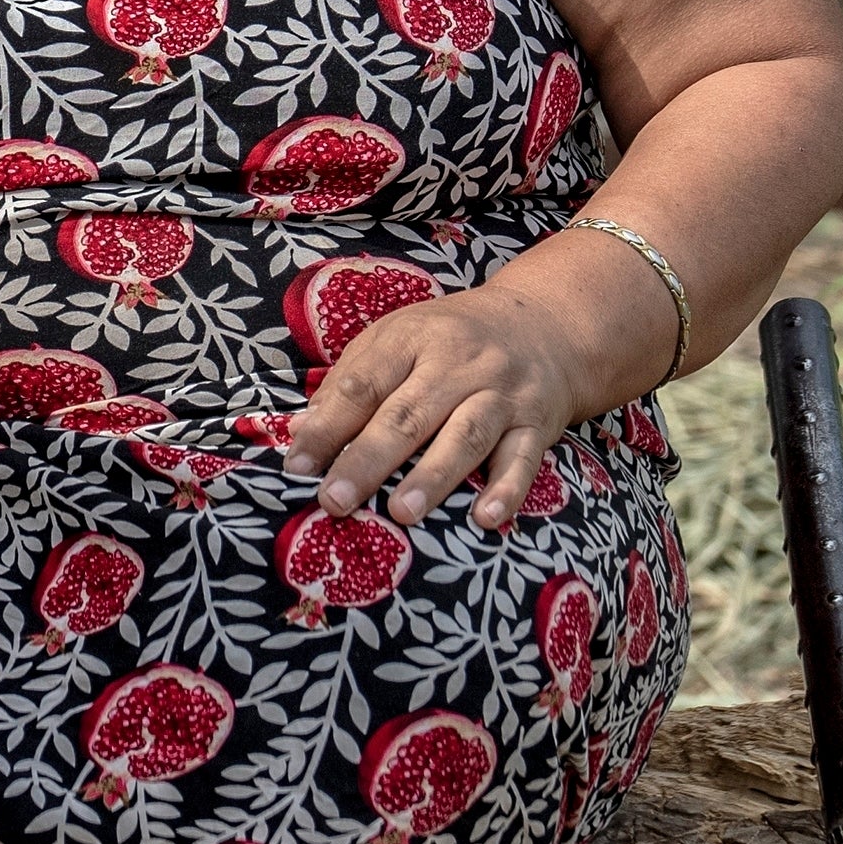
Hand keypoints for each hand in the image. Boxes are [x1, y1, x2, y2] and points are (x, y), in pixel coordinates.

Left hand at [281, 265, 644, 533]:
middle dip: (369, 459)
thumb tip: (304, 433)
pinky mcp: (536, 422)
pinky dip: (507, 490)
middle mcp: (458, 363)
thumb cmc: (453, 339)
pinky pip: (522, 458)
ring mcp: (500, 393)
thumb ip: (353, 380)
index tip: (298, 465)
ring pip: (464, 436)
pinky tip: (485, 519)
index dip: (329, 426)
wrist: (545, 324)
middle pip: (408, 415)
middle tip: (336, 500)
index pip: (364, 384)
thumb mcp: (399, 337)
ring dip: (433, 477)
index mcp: (413, 338)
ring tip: (401, 513)